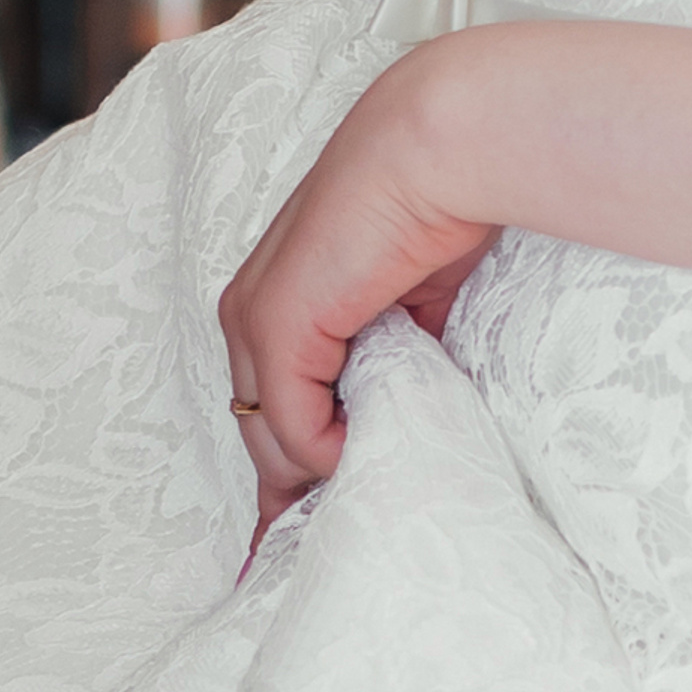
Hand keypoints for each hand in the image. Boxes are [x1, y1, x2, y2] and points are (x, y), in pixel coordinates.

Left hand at [217, 42, 500, 537]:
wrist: (442, 144)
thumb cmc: (440, 200)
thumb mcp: (410, 297)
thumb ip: (396, 352)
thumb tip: (403, 413)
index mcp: (275, 297)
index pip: (269, 406)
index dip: (290, 469)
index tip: (300, 531)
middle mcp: (249, 311)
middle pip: (261, 436)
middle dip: (293, 498)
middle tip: (333, 547)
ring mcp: (256, 320)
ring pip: (273, 440)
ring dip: (318, 477)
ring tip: (365, 508)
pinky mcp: (280, 325)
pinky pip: (296, 425)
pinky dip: (330, 448)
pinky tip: (371, 443)